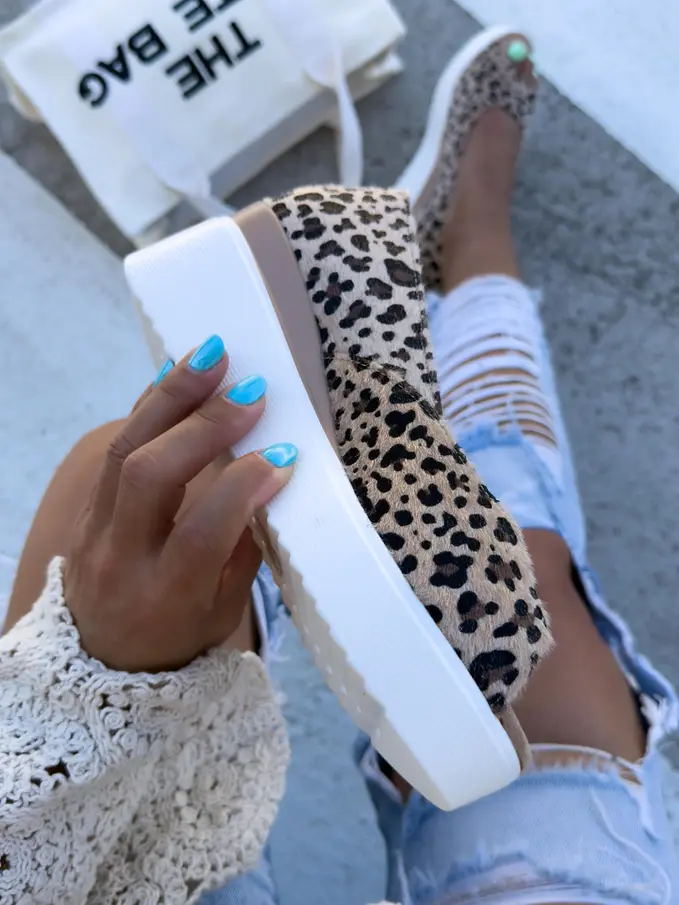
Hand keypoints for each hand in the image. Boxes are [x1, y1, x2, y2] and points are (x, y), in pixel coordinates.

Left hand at [63, 335, 296, 671]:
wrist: (100, 660)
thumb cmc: (180, 636)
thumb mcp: (222, 612)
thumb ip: (242, 548)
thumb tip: (268, 476)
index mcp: (167, 596)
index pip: (202, 530)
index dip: (242, 487)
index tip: (284, 456)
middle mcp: (122, 559)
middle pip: (151, 477)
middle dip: (203, 426)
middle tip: (251, 391)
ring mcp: (95, 529)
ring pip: (124, 449)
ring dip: (172, 397)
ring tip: (212, 355)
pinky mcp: (86, 506)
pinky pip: (114, 447)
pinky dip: (149, 407)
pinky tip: (177, 373)